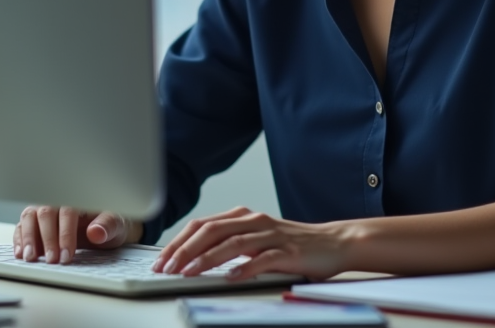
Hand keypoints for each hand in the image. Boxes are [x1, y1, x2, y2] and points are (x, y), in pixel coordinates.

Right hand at [13, 205, 141, 263]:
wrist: (107, 229)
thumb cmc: (111, 224)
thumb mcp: (117, 225)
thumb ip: (108, 226)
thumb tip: (96, 232)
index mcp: (79, 198)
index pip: (67, 211)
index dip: (65, 233)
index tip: (67, 255)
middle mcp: (58, 202)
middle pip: (45, 213)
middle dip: (47, 238)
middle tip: (52, 260)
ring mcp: (45, 212)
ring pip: (30, 217)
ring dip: (28, 238)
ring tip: (31, 258)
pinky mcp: (36, 224)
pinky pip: (22, 227)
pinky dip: (19, 239)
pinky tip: (21, 253)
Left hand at [151, 206, 349, 281]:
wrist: (333, 242)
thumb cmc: (291, 245)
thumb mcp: (255, 241)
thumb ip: (229, 245)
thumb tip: (192, 259)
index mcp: (243, 216)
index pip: (202, 225)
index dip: (179, 242)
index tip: (161, 260)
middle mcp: (254, 221)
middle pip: (212, 231)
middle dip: (185, 250)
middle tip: (167, 268)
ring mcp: (271, 235)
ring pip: (233, 243)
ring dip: (207, 259)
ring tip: (189, 272)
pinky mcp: (289, 251)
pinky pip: (264, 258)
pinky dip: (245, 267)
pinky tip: (231, 277)